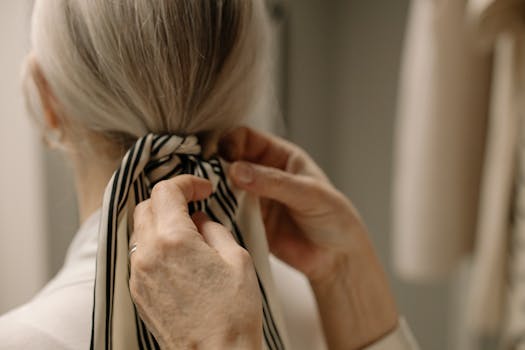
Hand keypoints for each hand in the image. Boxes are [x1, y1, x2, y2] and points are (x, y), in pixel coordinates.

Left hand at [129, 175, 261, 349]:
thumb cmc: (232, 314)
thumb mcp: (237, 258)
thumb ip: (213, 229)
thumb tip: (200, 221)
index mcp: (173, 240)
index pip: (166, 191)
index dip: (186, 182)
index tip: (202, 189)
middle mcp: (148, 254)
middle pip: (147, 206)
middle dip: (171, 199)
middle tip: (195, 206)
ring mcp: (138, 275)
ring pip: (141, 230)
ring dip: (162, 222)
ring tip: (190, 235)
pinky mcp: (138, 292)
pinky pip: (141, 255)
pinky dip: (156, 245)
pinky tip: (180, 258)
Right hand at [219, 127, 398, 349]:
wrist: (336, 258)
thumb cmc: (333, 218)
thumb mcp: (308, 194)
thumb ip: (273, 182)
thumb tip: (235, 170)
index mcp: (279, 156)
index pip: (245, 138)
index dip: (230, 143)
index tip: (223, 157)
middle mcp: (262, 174)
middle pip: (227, 161)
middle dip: (215, 167)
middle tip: (206, 180)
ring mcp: (253, 199)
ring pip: (221, 188)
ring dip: (212, 192)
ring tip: (205, 200)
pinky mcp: (247, 223)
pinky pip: (224, 214)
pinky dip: (215, 215)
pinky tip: (211, 219)